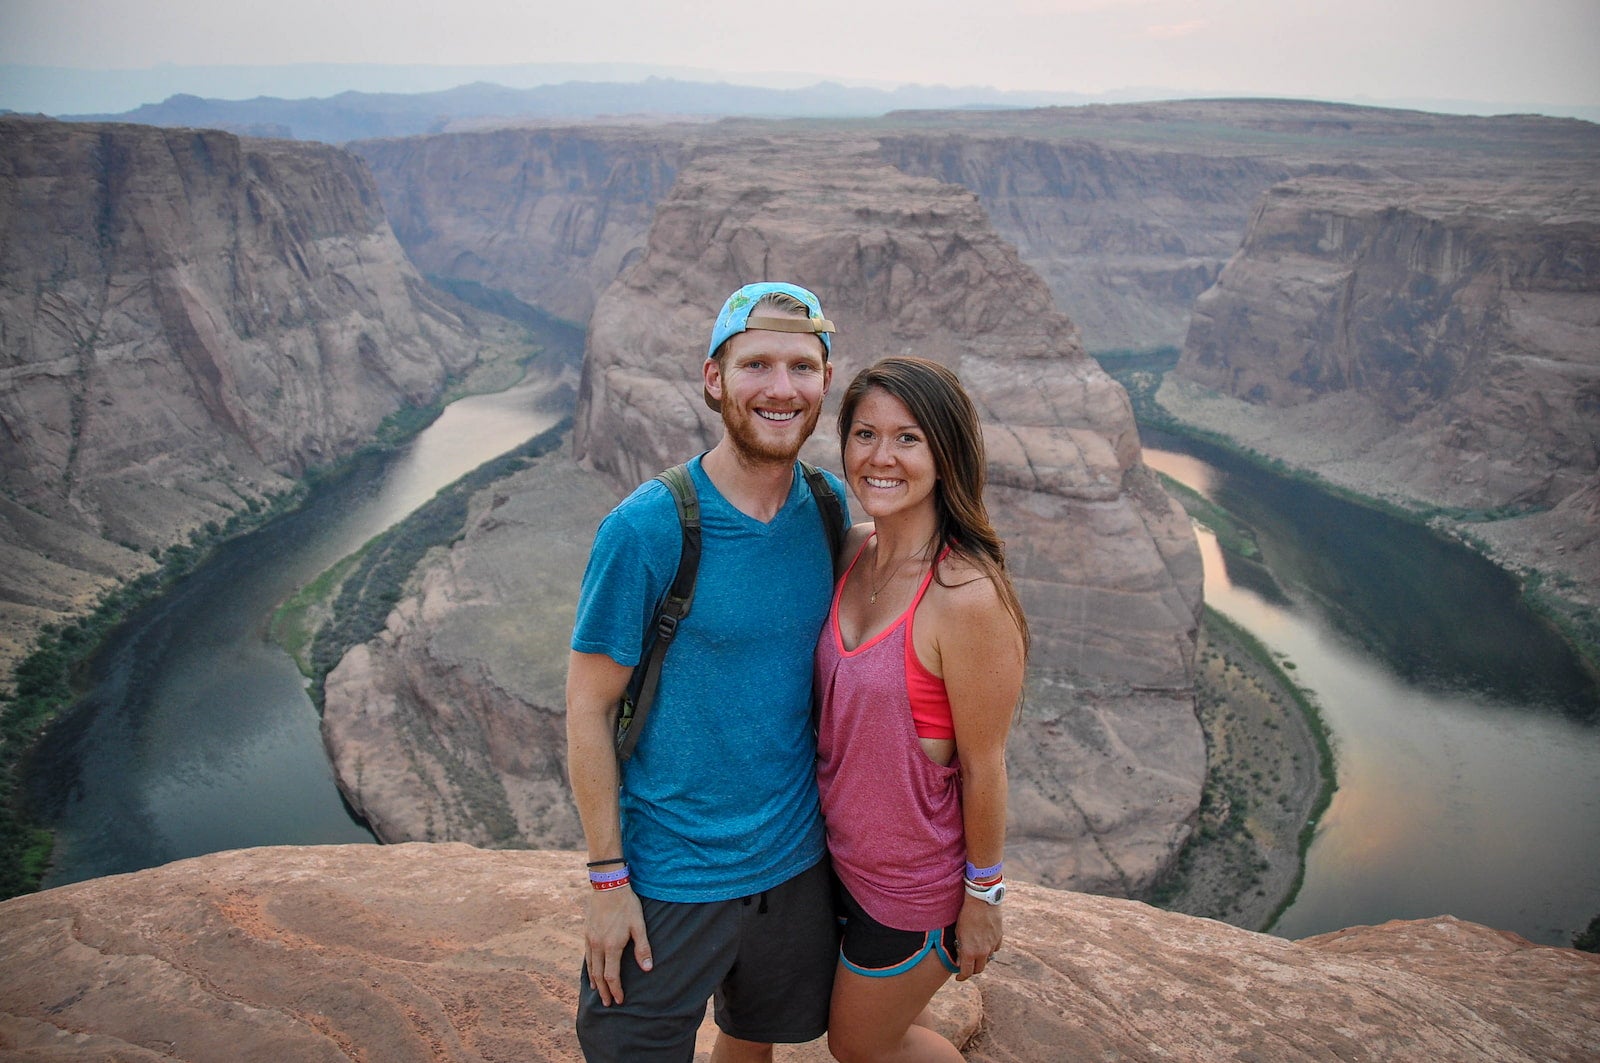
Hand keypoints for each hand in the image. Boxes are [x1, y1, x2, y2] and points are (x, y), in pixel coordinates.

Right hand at [584, 885, 651, 1004]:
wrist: (608, 886)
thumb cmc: (626, 905)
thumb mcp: (639, 925)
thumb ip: (643, 948)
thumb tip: (647, 968)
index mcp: (612, 946)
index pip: (612, 976)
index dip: (616, 990)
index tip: (620, 1001)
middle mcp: (598, 945)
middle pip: (599, 975)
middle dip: (604, 991)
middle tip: (607, 1003)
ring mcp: (590, 939)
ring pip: (591, 966)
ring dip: (595, 981)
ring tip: (598, 992)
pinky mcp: (587, 933)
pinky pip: (587, 956)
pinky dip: (589, 968)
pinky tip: (591, 971)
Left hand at [954, 895, 1002, 980]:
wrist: (981, 901)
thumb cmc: (966, 915)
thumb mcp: (958, 932)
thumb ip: (960, 948)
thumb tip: (961, 958)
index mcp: (970, 952)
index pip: (966, 972)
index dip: (961, 977)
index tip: (959, 977)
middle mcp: (983, 952)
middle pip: (979, 969)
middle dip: (972, 970)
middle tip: (966, 966)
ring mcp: (992, 945)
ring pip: (987, 959)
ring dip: (981, 959)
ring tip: (975, 953)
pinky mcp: (999, 938)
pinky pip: (994, 949)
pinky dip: (989, 949)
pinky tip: (984, 943)